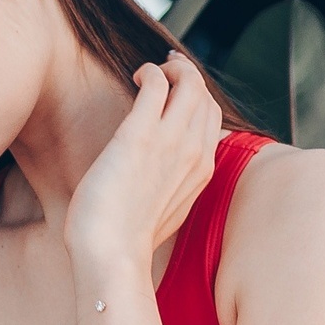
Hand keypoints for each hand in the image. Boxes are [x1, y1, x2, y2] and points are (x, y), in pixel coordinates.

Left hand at [63, 53, 224, 285]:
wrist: (112, 256)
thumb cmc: (126, 241)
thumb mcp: (164, 212)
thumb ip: (171, 188)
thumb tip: (161, 180)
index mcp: (202, 171)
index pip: (212, 118)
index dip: (198, 97)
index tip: (179, 91)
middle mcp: (193, 152)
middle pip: (205, 94)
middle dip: (188, 74)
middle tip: (167, 69)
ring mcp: (170, 141)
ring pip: (189, 82)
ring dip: (172, 68)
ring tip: (149, 70)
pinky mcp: (140, 135)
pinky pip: (157, 84)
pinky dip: (150, 72)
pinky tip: (136, 76)